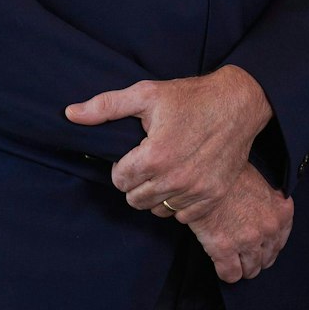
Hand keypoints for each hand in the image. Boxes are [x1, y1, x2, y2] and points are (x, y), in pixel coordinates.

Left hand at [66, 66, 272, 213]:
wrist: (239, 104)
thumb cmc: (191, 97)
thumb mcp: (146, 94)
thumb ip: (105, 106)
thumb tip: (69, 114)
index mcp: (155, 156)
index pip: (119, 180)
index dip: (123, 166)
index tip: (136, 153)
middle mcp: (175, 179)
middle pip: (135, 199)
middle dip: (136, 182)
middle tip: (149, 161)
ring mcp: (196, 191)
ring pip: (157, 209)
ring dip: (157, 194)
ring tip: (166, 169)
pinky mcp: (212, 197)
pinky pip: (182, 215)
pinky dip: (179, 201)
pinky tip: (184, 178)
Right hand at [169, 163, 293, 280]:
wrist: (206, 173)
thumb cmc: (231, 175)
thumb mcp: (261, 183)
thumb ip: (269, 203)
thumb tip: (264, 217)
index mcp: (282, 212)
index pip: (280, 242)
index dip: (267, 246)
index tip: (259, 246)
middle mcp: (269, 229)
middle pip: (267, 259)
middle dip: (255, 258)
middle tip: (243, 253)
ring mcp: (248, 240)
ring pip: (250, 270)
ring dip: (242, 267)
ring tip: (232, 259)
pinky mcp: (225, 249)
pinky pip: (231, 274)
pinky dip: (226, 272)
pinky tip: (221, 264)